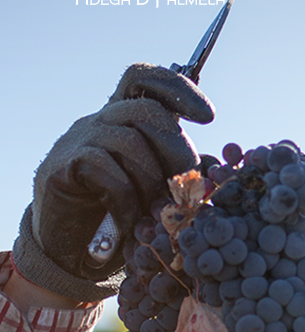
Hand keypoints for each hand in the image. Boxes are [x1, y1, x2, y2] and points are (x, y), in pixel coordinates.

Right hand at [12, 64, 213, 302]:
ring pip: (130, 141)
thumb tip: (217, 165)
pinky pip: (106, 170)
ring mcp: (77, 141)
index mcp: (123, 119)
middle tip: (184, 184)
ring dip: (151, 180)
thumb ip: (179, 171)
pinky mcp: (61, 167)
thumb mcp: (156, 189)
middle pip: (147, 111)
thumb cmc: (120, 216)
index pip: (144, 79)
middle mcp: (99, 121)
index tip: (208, 116)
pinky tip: (129, 221)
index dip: (178, 87)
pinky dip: (126, 199)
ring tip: (152, 211)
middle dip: (177, 149)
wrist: (68, 252)